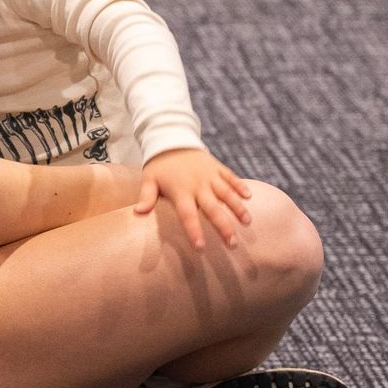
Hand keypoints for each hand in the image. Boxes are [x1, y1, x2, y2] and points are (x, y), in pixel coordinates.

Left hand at [134, 146, 252, 250]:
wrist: (171, 139)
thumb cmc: (159, 166)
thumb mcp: (149, 179)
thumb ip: (146, 196)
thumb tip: (138, 213)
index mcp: (181, 191)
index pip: (188, 215)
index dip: (194, 231)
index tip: (201, 248)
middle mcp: (198, 185)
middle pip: (213, 208)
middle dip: (224, 227)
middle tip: (233, 244)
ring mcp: (210, 175)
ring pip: (227, 193)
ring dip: (238, 208)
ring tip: (248, 223)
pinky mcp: (218, 167)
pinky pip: (231, 177)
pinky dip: (240, 186)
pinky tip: (249, 197)